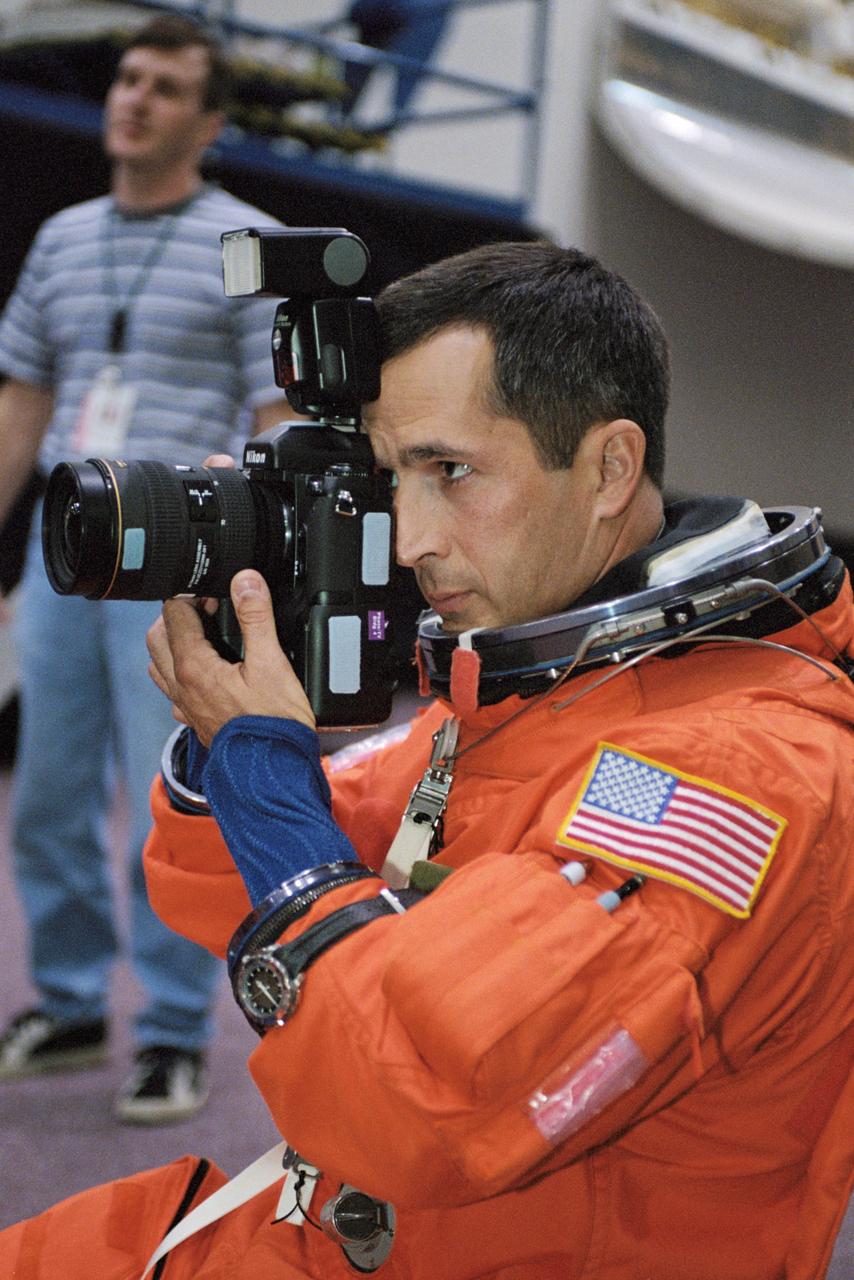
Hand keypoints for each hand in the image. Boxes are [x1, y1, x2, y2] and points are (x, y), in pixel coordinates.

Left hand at [147, 569, 315, 746]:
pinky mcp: (194, 721)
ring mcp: (184, 706)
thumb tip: (245, 580)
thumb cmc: (272, 725)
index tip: (216, 594)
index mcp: (193, 667)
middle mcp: (180, 686)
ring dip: (173, 645)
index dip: (193, 596)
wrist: (272, 772)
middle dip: (176, 616)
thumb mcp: (271, 663)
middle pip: (157, 637)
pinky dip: (181, 674)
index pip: (174, 615)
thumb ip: (256, 618)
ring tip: (203, 638)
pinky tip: (206, 675)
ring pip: (159, 665)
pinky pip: (173, 692)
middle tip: (206, 610)